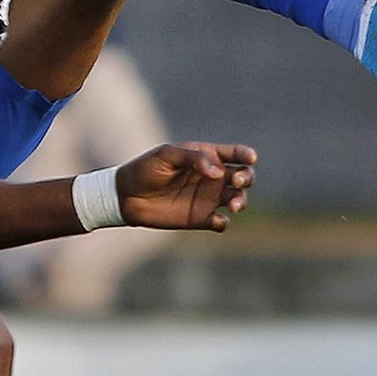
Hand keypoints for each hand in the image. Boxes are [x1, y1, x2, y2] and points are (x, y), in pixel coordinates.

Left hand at [116, 142, 256, 231]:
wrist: (126, 196)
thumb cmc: (145, 169)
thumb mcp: (167, 155)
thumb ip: (193, 158)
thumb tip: (217, 172)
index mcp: (207, 157)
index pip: (234, 153)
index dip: (246, 155)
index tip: (250, 158)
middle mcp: (213, 177)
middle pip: (243, 176)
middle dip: (247, 178)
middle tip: (238, 181)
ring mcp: (209, 198)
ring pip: (238, 199)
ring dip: (241, 201)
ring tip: (234, 205)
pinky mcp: (201, 218)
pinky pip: (221, 222)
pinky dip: (223, 222)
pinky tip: (216, 220)